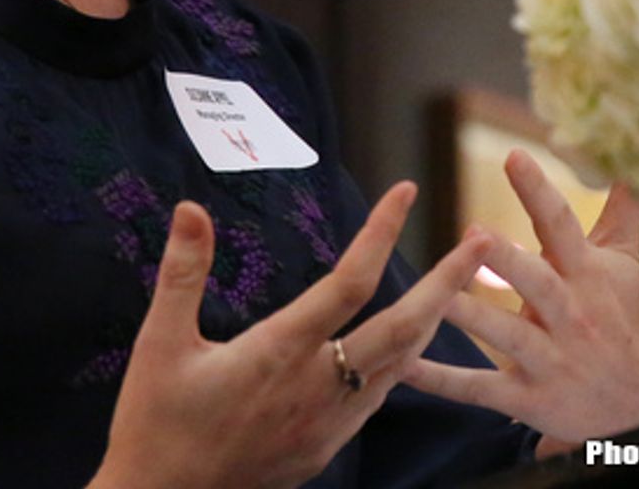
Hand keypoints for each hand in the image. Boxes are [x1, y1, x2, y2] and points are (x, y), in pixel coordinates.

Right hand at [90, 183, 490, 488]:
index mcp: (281, 351)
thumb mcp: (160, 345)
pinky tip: (409, 346)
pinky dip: (406, 361)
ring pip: (401, 364)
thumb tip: (190, 207)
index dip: (381, 232)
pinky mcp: (325, 447)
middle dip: (448, 281)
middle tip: (482, 242)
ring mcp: (328, 422)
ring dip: (435, 319)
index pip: (350, 282)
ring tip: (460, 284)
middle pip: (403, 326)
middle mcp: (317, 385)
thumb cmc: (156, 424)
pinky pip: (379, 397)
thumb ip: (181, 273)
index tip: (406, 191)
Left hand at [403, 150, 638, 445]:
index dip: (537, 191)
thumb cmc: (625, 320)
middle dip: (508, 260)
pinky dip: (442, 379)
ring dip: (473, 316)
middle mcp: (569, 315)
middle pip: (537, 282)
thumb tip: (630, 162)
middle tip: (473, 230)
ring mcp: (549, 359)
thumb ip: (623, 210)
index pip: (561, 226)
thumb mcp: (627, 263)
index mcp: (586, 275)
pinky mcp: (528, 399)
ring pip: (506, 336)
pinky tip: (406, 365)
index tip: (513, 156)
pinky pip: (479, 388)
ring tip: (438, 295)